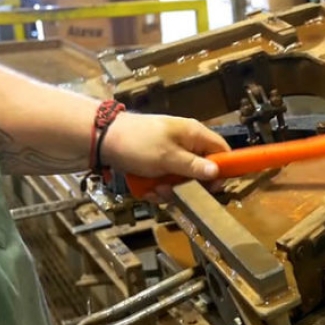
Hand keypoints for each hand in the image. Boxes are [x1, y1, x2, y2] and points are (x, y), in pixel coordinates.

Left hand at [101, 113, 230, 200]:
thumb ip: (194, 166)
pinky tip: (145, 188)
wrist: (101, 138)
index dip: (223, 169)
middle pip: (202, 170)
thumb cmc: (137, 143)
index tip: (214, 186)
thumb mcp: (168, 157)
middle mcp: (186, 143)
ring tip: (154, 189)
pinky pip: (166, 180)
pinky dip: (156, 187)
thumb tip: (217, 172)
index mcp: (194, 134)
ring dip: (169, 190)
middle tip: (173, 190)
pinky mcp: (158, 163)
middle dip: (188, 185)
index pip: (222, 151)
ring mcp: (171, 153)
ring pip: (182, 179)